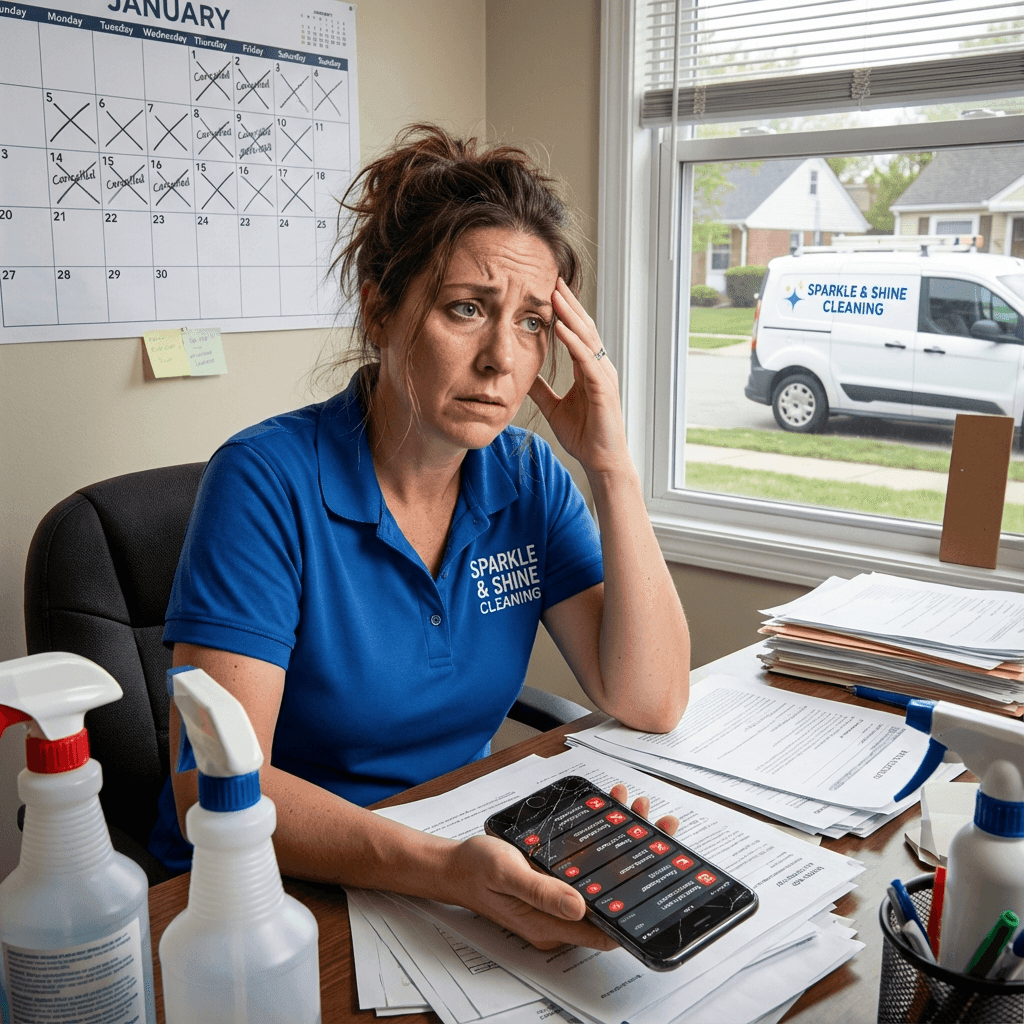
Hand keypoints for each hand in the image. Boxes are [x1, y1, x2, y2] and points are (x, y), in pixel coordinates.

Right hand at [443, 785, 678, 950]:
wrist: (452, 866)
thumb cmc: (475, 870)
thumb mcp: (507, 874)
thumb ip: (542, 891)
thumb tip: (580, 907)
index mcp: (552, 925)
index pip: (607, 926)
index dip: (636, 906)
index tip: (661, 868)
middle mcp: (560, 917)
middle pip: (612, 897)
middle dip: (639, 859)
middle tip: (656, 824)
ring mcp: (558, 901)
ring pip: (603, 877)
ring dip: (623, 842)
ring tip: (636, 808)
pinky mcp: (553, 884)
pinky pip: (587, 866)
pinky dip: (602, 839)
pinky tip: (608, 814)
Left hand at [528, 279, 629, 476]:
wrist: (601, 461)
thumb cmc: (584, 436)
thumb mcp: (555, 408)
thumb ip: (542, 390)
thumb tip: (523, 376)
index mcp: (589, 369)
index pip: (576, 332)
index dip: (564, 311)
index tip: (549, 290)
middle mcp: (599, 368)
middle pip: (583, 327)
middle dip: (568, 303)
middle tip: (553, 278)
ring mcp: (603, 377)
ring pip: (586, 339)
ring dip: (570, 315)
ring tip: (555, 295)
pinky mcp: (603, 390)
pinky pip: (586, 361)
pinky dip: (573, 343)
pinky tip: (560, 329)